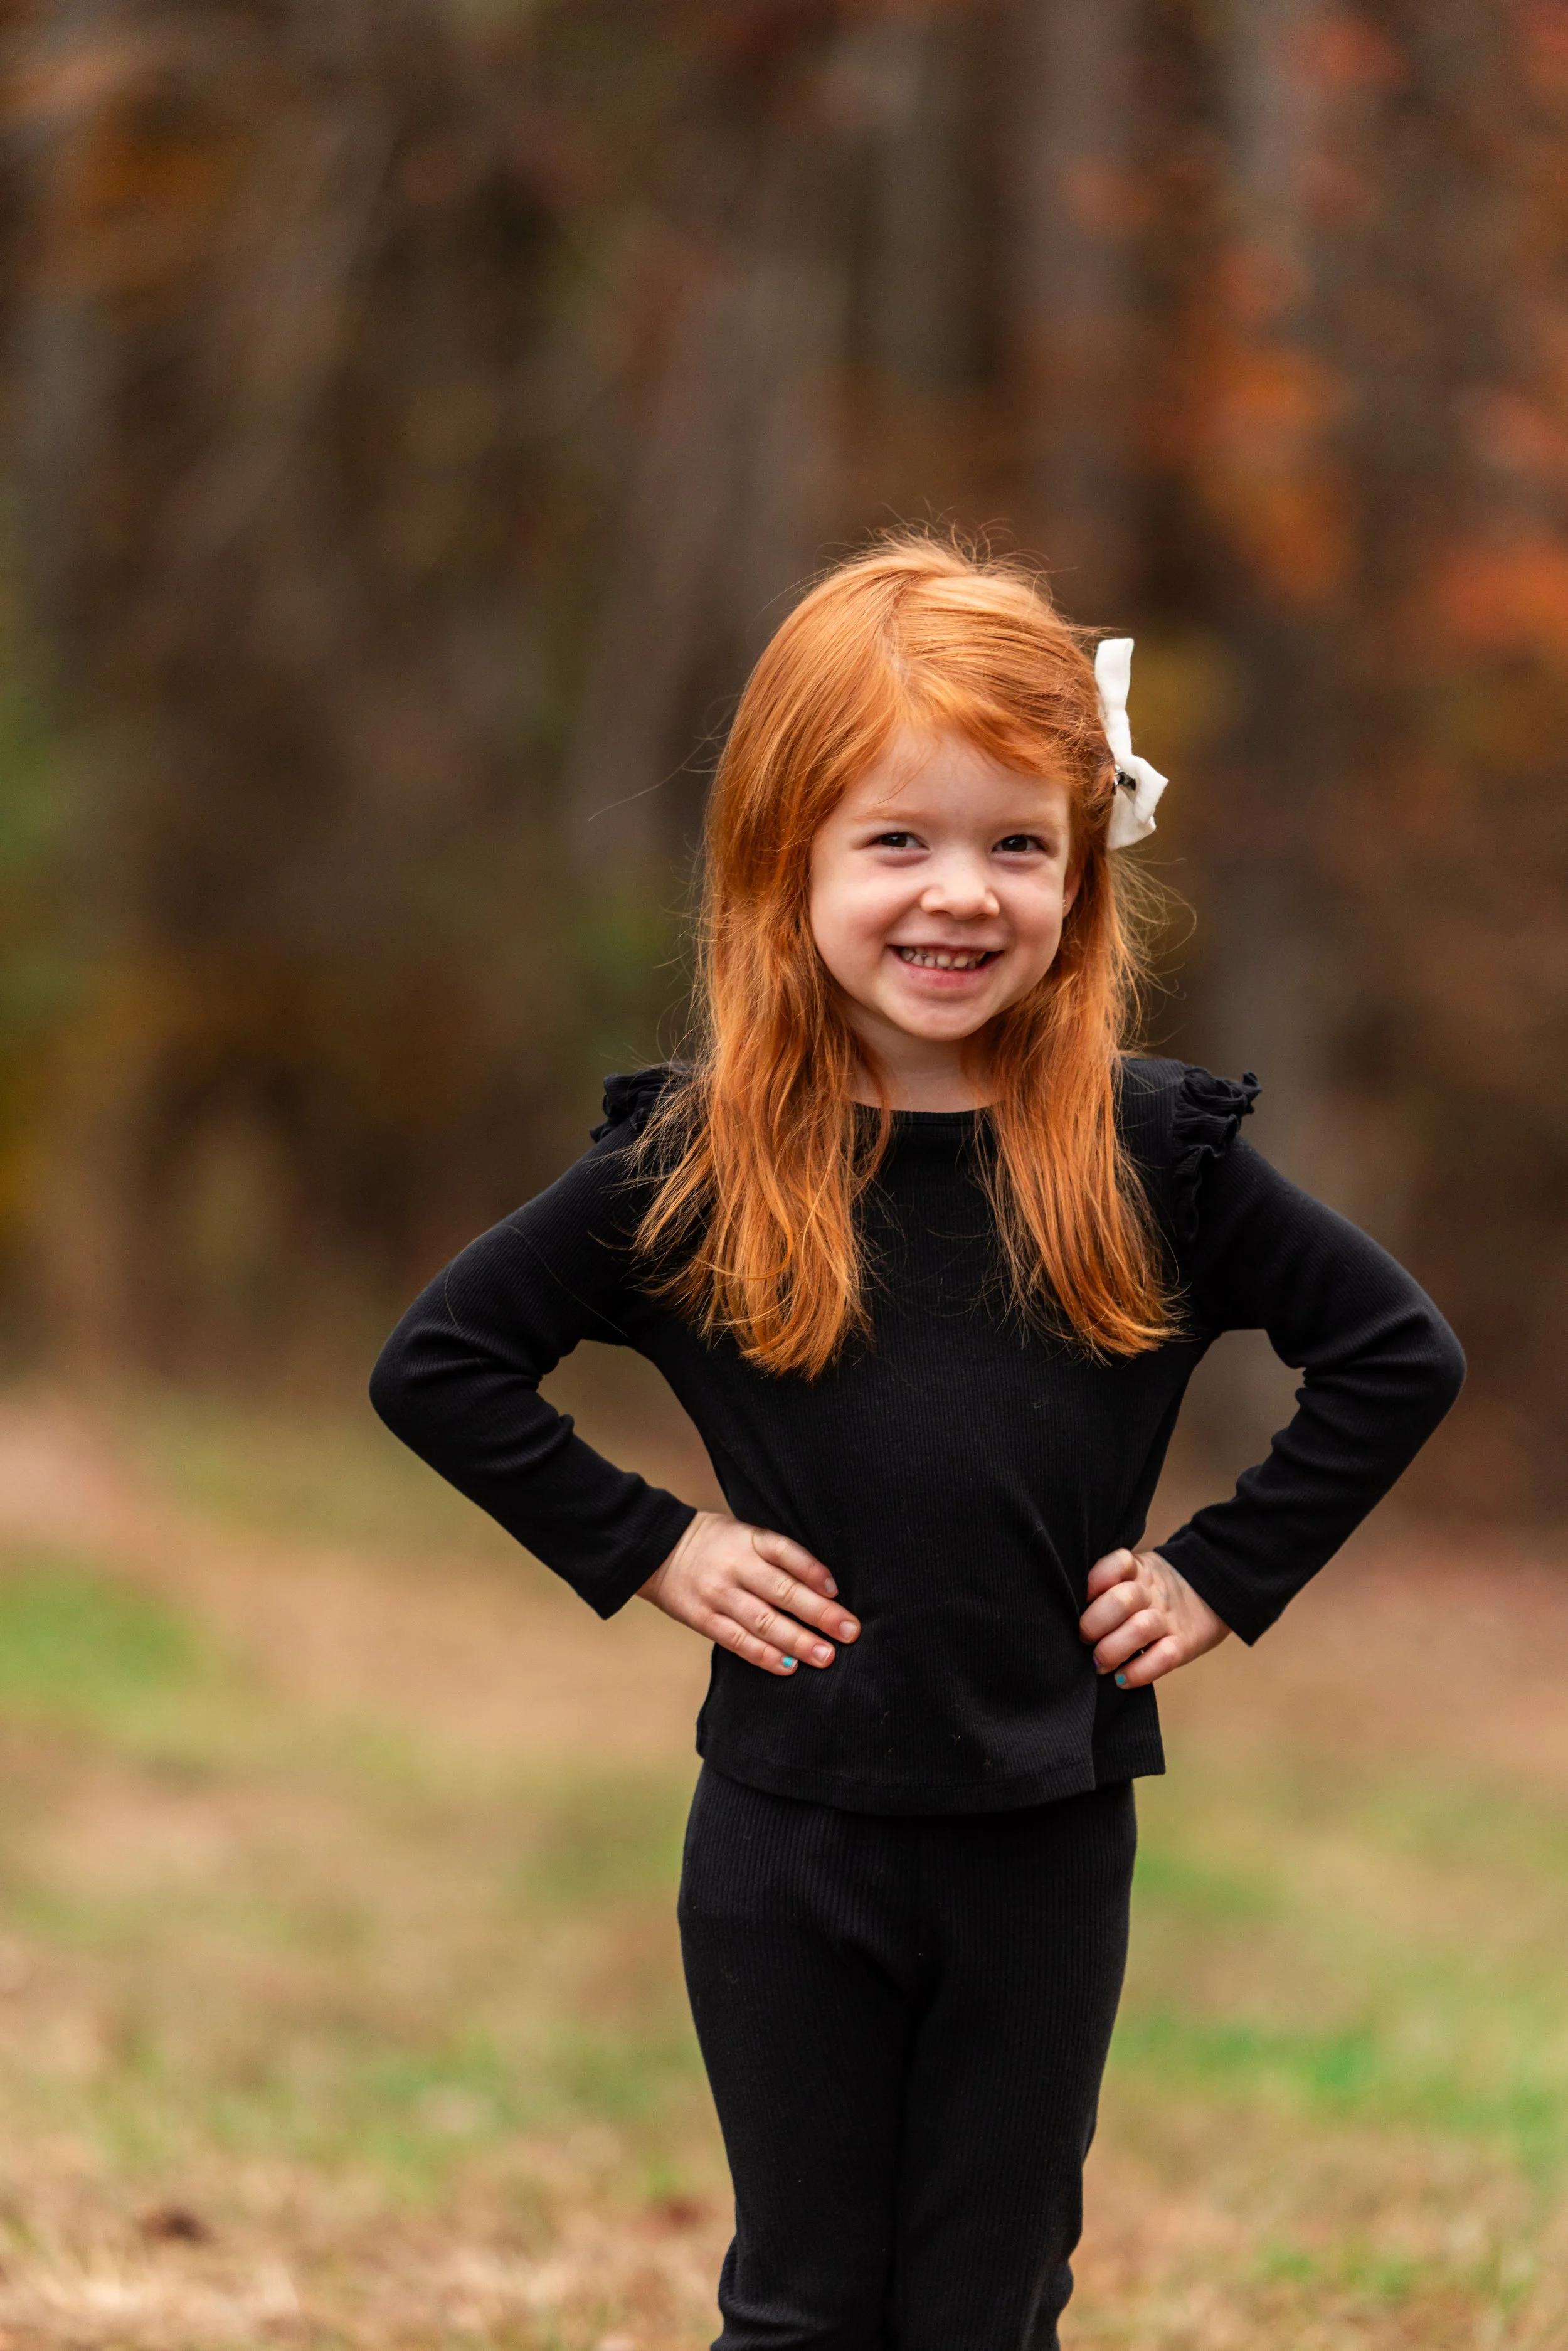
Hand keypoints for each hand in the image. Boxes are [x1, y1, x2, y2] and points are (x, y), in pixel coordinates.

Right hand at [639, 1511, 859, 1677]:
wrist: (658, 1550)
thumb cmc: (717, 1543)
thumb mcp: (745, 1534)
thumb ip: (778, 1556)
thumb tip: (825, 1588)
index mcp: (749, 1540)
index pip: (786, 1552)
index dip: (813, 1571)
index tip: (836, 1590)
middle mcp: (735, 1567)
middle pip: (782, 1591)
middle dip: (819, 1614)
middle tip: (849, 1632)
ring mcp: (718, 1595)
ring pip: (763, 1622)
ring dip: (798, 1641)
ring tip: (826, 1656)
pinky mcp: (703, 1619)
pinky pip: (738, 1641)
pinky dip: (765, 1656)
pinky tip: (789, 1666)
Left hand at [1079, 1547, 1229, 1688]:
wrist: (1210, 1593)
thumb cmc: (1152, 1591)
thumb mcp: (1134, 1575)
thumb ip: (1106, 1586)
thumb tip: (1065, 1612)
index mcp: (1137, 1570)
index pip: (1117, 1564)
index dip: (1094, 1581)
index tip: (1079, 1600)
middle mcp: (1152, 1591)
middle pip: (1122, 1600)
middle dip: (1094, 1624)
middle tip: (1083, 1639)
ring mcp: (1169, 1618)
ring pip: (1140, 1629)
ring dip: (1112, 1650)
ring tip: (1099, 1664)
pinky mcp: (1184, 1644)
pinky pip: (1163, 1659)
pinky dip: (1139, 1672)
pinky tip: (1122, 1679)